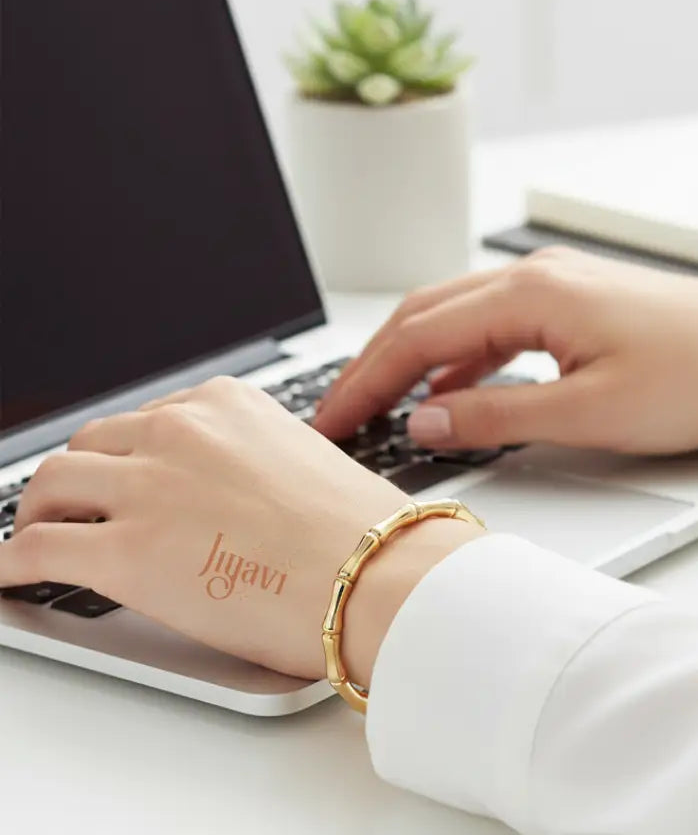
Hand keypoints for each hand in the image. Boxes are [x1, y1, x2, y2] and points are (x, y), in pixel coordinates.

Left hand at [0, 378, 481, 685]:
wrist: (377, 572)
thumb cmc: (361, 530)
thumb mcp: (304, 461)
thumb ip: (250, 460)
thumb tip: (224, 494)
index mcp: (226, 404)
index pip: (150, 419)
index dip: (129, 456)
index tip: (122, 476)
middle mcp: (180, 432)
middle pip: (92, 444)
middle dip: (79, 479)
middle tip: (75, 507)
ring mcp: (147, 488)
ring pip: (51, 485)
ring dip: (39, 513)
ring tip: (39, 538)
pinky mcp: (123, 553)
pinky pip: (36, 550)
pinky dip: (10, 564)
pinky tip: (8, 577)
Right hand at [314, 248, 697, 453]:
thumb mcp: (590, 412)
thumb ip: (498, 417)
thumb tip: (426, 421)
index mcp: (530, 294)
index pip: (417, 336)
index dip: (365, 381)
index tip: (331, 421)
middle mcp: (533, 277)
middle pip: (424, 317)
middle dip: (373, 365)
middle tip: (338, 415)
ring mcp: (553, 285)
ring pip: (455, 319)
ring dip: (413, 362)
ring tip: (380, 408)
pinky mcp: (572, 304)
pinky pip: (493, 328)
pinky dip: (459, 361)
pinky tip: (452, 394)